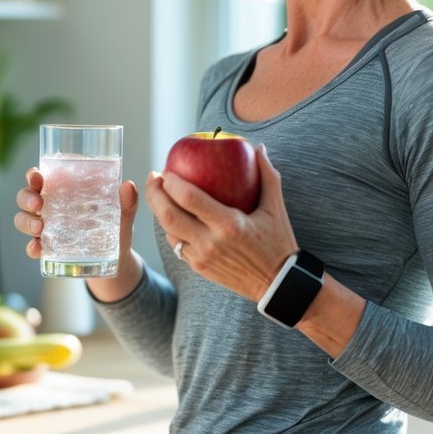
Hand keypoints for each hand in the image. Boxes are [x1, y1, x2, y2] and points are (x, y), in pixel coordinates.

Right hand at [13, 167, 142, 300]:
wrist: (116, 261)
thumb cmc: (115, 228)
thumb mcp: (122, 214)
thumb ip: (127, 202)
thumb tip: (128, 186)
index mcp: (63, 191)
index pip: (41, 178)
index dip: (33, 176)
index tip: (37, 178)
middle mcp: (49, 207)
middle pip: (25, 197)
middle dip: (27, 198)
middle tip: (39, 205)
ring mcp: (45, 228)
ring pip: (22, 220)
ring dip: (26, 222)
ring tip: (39, 229)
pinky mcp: (48, 249)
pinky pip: (32, 247)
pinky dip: (31, 247)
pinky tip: (38, 249)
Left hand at [146, 144, 296, 301]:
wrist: (277, 285)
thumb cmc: (278, 243)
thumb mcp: (276, 209)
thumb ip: (267, 175)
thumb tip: (258, 148)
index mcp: (229, 224)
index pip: (189, 198)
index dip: (172, 182)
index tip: (167, 170)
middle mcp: (211, 242)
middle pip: (168, 216)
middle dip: (154, 194)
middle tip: (153, 177)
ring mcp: (202, 258)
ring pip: (168, 231)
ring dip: (159, 211)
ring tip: (159, 193)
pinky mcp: (199, 268)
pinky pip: (177, 245)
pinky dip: (171, 228)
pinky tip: (172, 215)